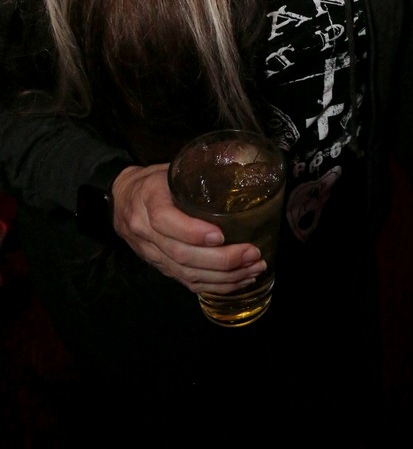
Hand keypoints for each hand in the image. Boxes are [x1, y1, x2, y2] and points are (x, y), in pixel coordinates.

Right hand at [111, 164, 266, 293]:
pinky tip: (238, 280)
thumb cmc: (152, 180)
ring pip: (186, 273)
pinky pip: (186, 282)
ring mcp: (151, 253)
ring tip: (253, 269)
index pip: (165, 221)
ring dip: (223, 276)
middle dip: (221, 259)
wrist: (121, 198)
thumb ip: (196, 172)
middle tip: (251, 253)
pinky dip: (215, 285)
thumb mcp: (170, 169)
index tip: (221, 235)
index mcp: (147, 199)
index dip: (193, 232)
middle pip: (180, 254)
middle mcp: (145, 230)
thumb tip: (236, 166)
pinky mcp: (160, 267)